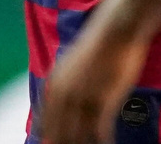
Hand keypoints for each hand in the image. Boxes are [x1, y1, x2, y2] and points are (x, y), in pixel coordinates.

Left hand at [40, 23, 148, 143]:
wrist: (117, 28)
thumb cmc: (99, 47)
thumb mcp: (71, 68)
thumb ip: (64, 88)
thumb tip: (60, 107)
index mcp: (53, 87)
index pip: (44, 126)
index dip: (50, 140)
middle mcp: (64, 95)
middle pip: (58, 136)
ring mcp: (83, 99)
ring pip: (78, 138)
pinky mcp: (103, 100)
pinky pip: (99, 133)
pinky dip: (102, 142)